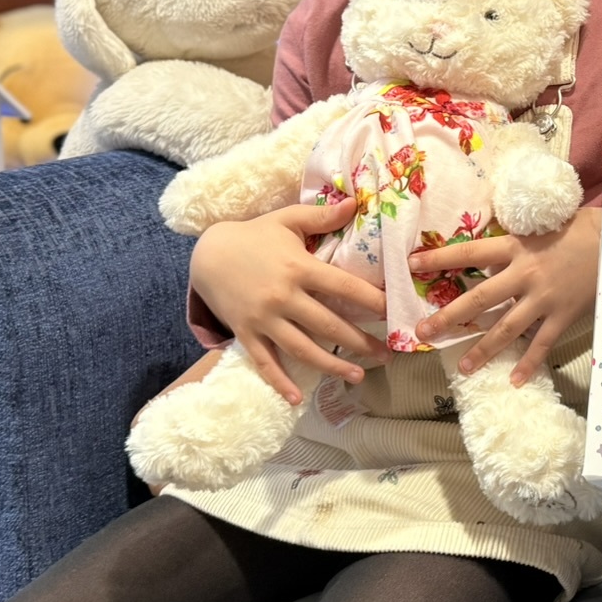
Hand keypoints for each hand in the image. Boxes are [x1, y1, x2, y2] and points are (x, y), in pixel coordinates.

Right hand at [189, 200, 385, 403]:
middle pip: (329, 325)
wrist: (206, 254)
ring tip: (357, 376)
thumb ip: (321, 216)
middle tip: (388, 355)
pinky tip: (295, 399)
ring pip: (302, 349)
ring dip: (331, 365)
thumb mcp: (286, 220)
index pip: (344, 288)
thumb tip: (355, 202)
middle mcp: (283, 296)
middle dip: (361, 342)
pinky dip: (279, 381)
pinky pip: (264, 362)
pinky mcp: (246, 332)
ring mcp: (263, 318)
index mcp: (299, 267)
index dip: (373, 301)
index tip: (395, 313)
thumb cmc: (253, 235)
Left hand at [409, 207, 601, 385]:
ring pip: (505, 328)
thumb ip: (514, 240)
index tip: (411, 264)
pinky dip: (529, 363)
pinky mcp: (562, 316)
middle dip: (448, 317)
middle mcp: (524, 274)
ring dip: (481, 349)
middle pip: (478, 298)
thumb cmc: (580, 229)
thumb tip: (489, 247)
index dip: (439, 258)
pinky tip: (516, 381)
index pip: (469, 253)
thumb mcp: (541, 225)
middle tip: (422, 332)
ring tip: (460, 367)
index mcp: (515, 247)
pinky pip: (541, 344)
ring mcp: (543, 298)